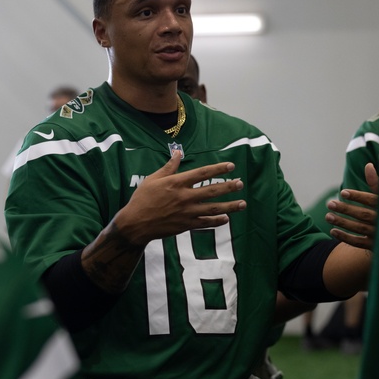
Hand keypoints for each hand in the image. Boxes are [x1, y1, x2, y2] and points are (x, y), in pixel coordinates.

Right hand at [114, 150, 246, 245]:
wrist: (135, 223)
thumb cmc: (142, 199)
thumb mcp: (152, 179)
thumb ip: (168, 167)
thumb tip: (177, 153)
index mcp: (176, 183)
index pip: (202, 173)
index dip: (218, 169)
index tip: (231, 166)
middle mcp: (184, 197)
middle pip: (212, 191)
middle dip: (228, 187)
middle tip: (240, 183)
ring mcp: (187, 212)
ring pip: (213, 208)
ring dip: (230, 206)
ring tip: (242, 203)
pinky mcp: (186, 225)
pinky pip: (205, 223)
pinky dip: (217, 221)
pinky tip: (226, 218)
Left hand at [326, 162, 378, 249]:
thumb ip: (377, 183)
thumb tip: (368, 165)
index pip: (372, 200)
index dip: (358, 196)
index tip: (343, 192)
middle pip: (363, 215)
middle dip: (345, 209)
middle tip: (329, 204)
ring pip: (359, 228)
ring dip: (342, 223)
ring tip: (328, 216)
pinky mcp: (375, 246)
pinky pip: (359, 243)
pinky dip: (345, 237)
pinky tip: (333, 231)